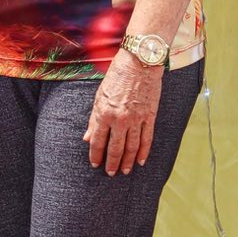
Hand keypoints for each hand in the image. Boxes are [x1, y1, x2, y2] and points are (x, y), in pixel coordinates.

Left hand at [83, 50, 164, 175]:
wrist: (140, 63)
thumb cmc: (117, 76)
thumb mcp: (99, 96)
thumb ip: (94, 119)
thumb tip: (88, 138)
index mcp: (104, 114)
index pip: (98, 141)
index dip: (96, 154)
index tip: (95, 164)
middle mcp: (120, 119)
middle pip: (115, 148)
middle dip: (112, 162)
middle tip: (110, 173)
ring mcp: (136, 119)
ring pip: (132, 147)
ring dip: (127, 161)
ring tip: (125, 171)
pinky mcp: (150, 116)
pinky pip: (147, 139)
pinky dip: (144, 151)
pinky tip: (141, 161)